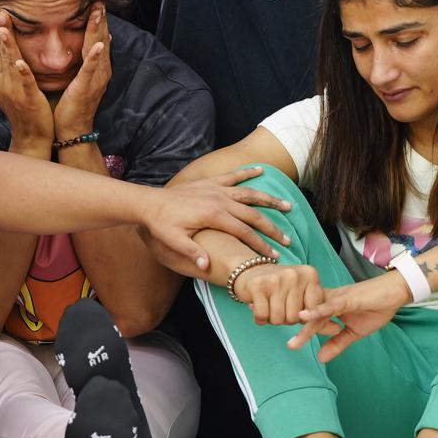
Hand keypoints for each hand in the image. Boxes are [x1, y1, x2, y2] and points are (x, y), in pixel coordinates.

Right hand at [0, 12, 53, 151]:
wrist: (31, 139)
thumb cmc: (27, 113)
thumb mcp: (15, 88)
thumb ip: (13, 71)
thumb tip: (13, 55)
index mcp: (2, 79)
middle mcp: (4, 83)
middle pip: (1, 53)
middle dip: (0, 32)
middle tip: (0, 12)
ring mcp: (15, 92)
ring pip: (9, 64)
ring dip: (7, 46)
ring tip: (4, 28)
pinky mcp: (28, 100)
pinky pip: (25, 84)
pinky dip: (22, 72)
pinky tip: (19, 61)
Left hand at [53, 3, 110, 138]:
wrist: (73, 129)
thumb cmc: (74, 104)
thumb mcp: (83, 77)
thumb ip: (89, 60)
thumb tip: (97, 42)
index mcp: (98, 68)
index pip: (100, 39)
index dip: (100, 21)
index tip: (98, 2)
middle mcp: (101, 71)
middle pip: (102, 40)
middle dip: (101, 20)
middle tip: (100, 0)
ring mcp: (95, 79)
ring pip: (98, 50)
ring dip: (98, 31)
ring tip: (99, 13)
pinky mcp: (85, 88)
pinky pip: (90, 70)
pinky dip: (93, 56)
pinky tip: (96, 44)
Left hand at [141, 166, 292, 272]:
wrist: (149, 202)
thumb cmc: (161, 224)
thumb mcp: (174, 241)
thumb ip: (192, 252)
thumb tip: (206, 266)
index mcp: (214, 215)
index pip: (244, 233)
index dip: (260, 245)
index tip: (273, 256)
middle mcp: (220, 200)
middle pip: (253, 214)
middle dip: (272, 228)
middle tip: (287, 239)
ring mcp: (217, 189)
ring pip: (250, 193)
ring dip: (269, 200)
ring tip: (288, 206)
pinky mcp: (211, 182)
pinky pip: (234, 176)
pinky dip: (248, 173)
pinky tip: (262, 170)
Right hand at [233, 263, 340, 331]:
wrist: (249, 270)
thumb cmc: (280, 286)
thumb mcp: (303, 294)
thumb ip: (320, 312)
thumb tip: (337, 329)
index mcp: (311, 275)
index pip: (315, 311)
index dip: (306, 319)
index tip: (297, 314)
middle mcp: (295, 274)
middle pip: (295, 318)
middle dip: (286, 319)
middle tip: (279, 307)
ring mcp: (277, 279)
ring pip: (279, 319)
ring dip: (272, 319)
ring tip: (269, 306)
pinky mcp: (259, 285)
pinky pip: (263, 316)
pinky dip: (260, 318)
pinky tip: (257, 307)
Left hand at [291, 271, 411, 361]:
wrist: (396, 292)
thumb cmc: (376, 307)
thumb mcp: (354, 331)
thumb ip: (337, 343)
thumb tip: (321, 359)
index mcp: (328, 305)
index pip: (308, 316)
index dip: (297, 326)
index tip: (289, 340)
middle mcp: (329, 299)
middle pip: (307, 314)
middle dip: (295, 329)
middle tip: (290, 346)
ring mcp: (337, 298)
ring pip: (316, 312)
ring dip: (305, 327)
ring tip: (294, 342)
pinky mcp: (347, 298)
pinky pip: (329, 305)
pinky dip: (317, 311)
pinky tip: (304, 316)